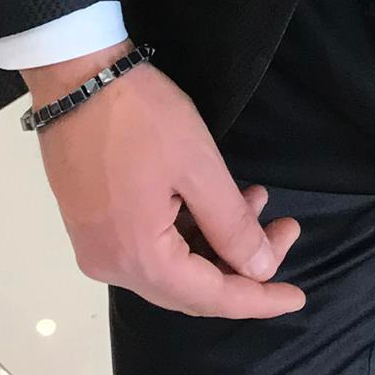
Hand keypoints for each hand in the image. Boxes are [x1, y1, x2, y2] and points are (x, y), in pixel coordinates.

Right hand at [23, 43, 304, 316]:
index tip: (298, 296)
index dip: (258, 298)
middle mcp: (112, 267)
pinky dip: (188, 231)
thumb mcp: (198, 166)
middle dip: (243, 265)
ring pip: (171, 266)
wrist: (75, 76)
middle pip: (190, 288)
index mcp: (138, 259)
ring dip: (217, 243)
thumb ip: (231, 225)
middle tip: (285, 229)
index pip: (210, 297)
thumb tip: (260, 269)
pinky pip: (149, 247)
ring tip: (257, 201)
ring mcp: (97, 246)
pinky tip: (215, 200)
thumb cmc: (141, 117)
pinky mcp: (92, 224)